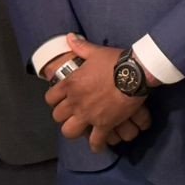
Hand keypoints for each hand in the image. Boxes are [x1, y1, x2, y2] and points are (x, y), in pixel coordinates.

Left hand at [44, 35, 153, 152]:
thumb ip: (80, 47)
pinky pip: (95, 141)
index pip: (51, 98)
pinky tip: (97, 147)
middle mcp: (75, 102)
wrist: (134, 72)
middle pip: (58, 116)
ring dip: (74, 130)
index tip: (61, 100)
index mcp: (71, 84)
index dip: (54, 100)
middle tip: (72, 114)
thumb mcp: (95, 51)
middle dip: (63, 116)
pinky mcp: (103, 124)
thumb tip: (70, 37)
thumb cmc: (115, 61)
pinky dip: (96, 146)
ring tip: (82, 129)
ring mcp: (88, 115)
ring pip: (70, 131)